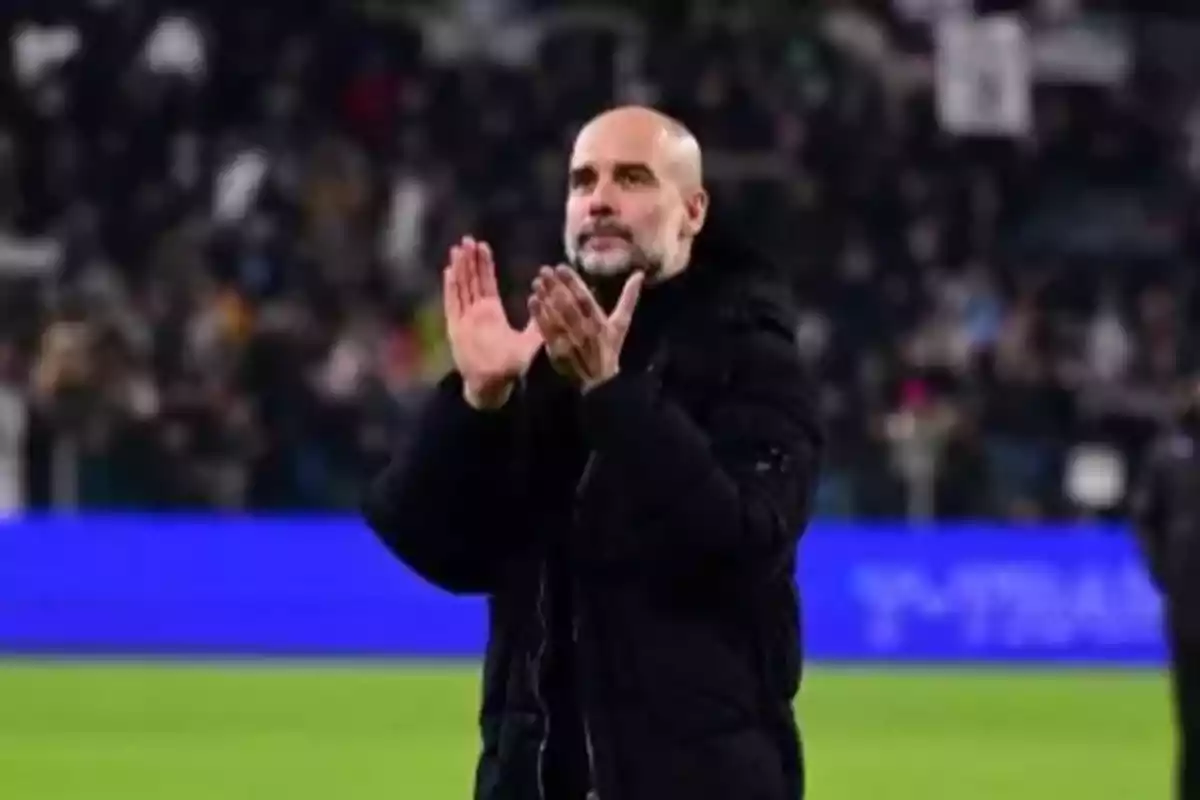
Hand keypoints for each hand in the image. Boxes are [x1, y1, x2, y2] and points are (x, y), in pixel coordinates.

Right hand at [444, 236, 541, 408]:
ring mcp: (464, 321)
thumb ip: (538, 322)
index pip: (486, 283)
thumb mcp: (529, 340)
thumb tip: (549, 304)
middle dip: (469, 260)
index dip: (483, 265)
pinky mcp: (456, 330)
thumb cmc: (512, 368)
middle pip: (471, 281)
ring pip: (461, 288)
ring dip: (459, 269)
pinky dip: (451, 288)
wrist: (494, 386)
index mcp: (491, 315)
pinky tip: (450, 271)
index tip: (482, 246)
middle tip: (467, 239)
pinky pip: (452, 304)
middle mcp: (475, 315)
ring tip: (458, 248)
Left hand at [528, 265, 642, 392]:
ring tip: (536, 283)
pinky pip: (547, 331)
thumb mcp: (621, 325)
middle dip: (555, 287)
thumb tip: (639, 274)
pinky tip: (532, 301)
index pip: (585, 299)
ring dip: (545, 299)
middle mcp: (586, 332)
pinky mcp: (558, 352)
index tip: (561, 267)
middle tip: (544, 270)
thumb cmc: (610, 348)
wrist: (599, 383)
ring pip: (556, 317)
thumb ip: (628, 298)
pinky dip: (539, 316)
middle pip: (568, 306)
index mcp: (602, 323)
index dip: (573, 283)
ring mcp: (571, 343)